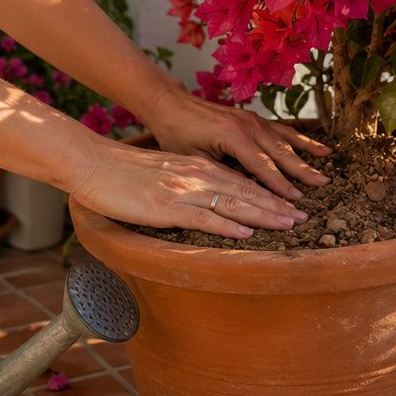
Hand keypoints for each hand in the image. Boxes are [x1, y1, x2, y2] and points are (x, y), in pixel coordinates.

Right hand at [67, 139, 308, 238]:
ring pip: (232, 202)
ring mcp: (183, 190)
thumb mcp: (163, 176)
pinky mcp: (166, 206)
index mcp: (196, 169)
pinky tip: (246, 231)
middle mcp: (196, 176)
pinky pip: (203, 216)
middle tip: (303, 217)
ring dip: (263, 214)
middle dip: (276, 205)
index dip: (268, 194)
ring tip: (288, 224)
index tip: (290, 205)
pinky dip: (227, 224)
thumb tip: (203, 203)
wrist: (92, 164)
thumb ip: (186, 187)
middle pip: (245, 191)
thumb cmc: (122, 174)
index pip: (241, 182)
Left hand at [141, 86, 331, 199]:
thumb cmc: (177, 134)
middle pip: (280, 152)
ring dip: (306, 157)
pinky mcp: (255, 119)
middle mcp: (247, 125)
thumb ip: (220, 173)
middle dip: (302, 171)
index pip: (261, 165)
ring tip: (326, 170)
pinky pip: (283, 131)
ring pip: (285, 141)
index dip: (279, 184)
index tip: (296, 200)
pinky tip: (320, 148)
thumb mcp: (193, 159)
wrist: (171, 105)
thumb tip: (244, 192)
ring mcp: (253, 119)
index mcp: (232, 135)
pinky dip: (302, 140)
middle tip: (322, 187)